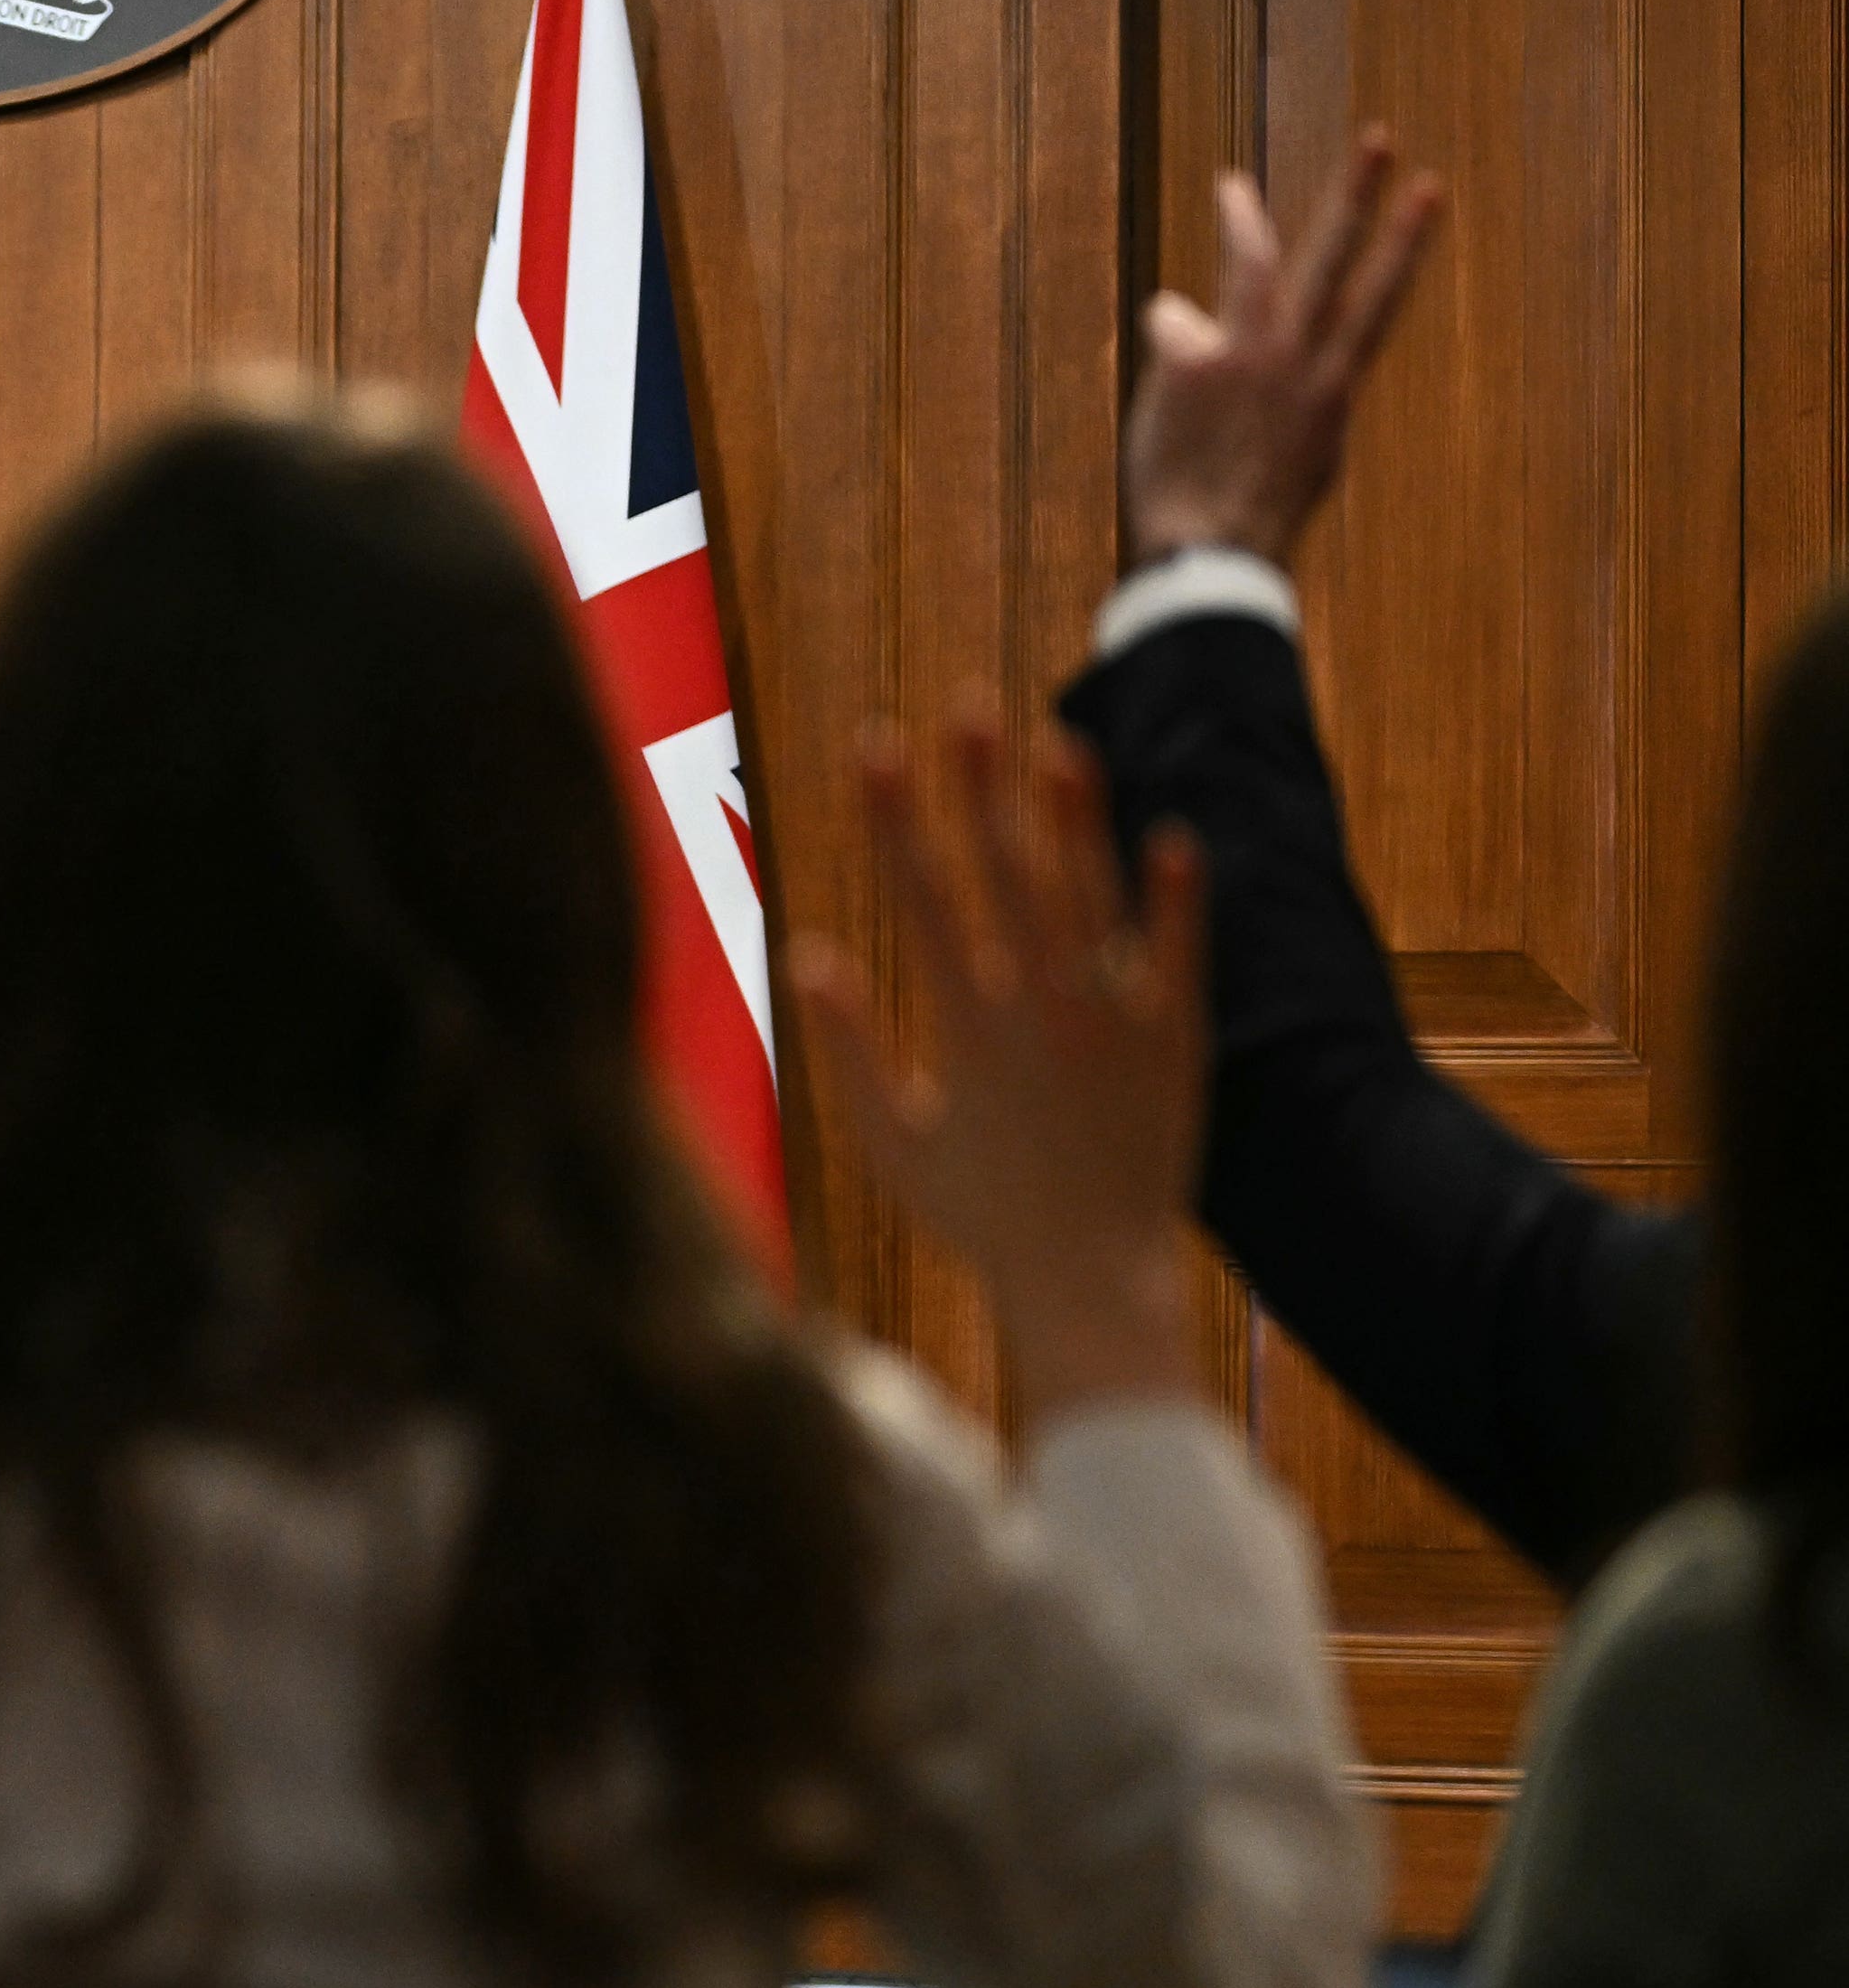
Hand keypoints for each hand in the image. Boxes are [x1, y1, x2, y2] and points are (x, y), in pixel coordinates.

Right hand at [791, 717, 1206, 1420]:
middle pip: (1008, 875)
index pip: (923, 896)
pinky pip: (1178, 955)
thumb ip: (848, 1048)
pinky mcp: (1174, 1045)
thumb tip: (809, 950)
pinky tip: (1170, 834)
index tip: (878, 745)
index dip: (899, 816)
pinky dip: (1175, 896)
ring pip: (1092, 897)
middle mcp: (1040, 1014)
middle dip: (983, 786)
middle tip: (968, 707)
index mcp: (966, 1030)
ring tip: (1059, 743)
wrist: (1092, 1280)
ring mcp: (1113, 1024)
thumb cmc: (980, 1218)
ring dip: (1074, 817)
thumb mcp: (891, 1142)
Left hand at [1120, 127, 1443, 572]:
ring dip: (1245, 217)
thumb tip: (1295, 367)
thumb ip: (1297, 399)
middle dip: (1359, 196)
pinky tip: (1168, 358)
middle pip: (1335, 259)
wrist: (1215, 553)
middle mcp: (1299, 360)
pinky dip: (1170, 337)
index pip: (1377, 299)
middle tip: (1380, 139)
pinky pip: (1172, 326)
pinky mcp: (1196, 363)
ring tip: (1233, 183)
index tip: (1427, 191)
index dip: (1404, 243)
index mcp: (1333, 386)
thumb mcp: (1302, 456)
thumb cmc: (1253, 518)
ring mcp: (1249, 355)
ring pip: (1257, 265)